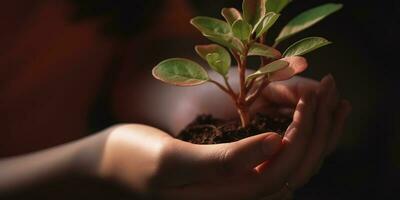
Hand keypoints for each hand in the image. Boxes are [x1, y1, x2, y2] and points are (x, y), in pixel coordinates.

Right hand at [92, 79, 343, 198]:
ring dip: (314, 131)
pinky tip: (300, 114)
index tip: (315, 95)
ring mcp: (234, 185)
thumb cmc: (133, 160)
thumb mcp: (172, 160)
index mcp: (225, 198)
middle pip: (294, 168)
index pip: (281, 170)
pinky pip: (273, 156)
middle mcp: (236, 196)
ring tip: (332, 99)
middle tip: (333, 88)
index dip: (304, 134)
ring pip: (289, 163)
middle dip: (318, 128)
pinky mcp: (230, 172)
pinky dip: (295, 134)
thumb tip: (275, 143)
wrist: (111, 164)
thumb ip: (222, 161)